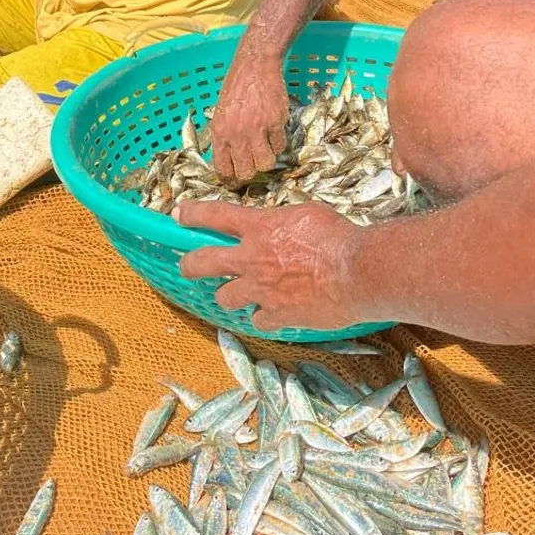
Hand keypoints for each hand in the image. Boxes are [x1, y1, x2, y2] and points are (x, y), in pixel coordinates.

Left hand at [178, 200, 369, 333]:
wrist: (356, 271)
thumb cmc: (338, 237)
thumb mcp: (306, 215)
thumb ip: (284, 223)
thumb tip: (281, 228)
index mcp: (259, 227)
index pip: (214, 216)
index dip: (193, 214)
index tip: (178, 214)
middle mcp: (251, 258)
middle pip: (204, 261)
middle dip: (190, 264)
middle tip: (186, 266)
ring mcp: (260, 290)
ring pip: (225, 297)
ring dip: (230, 294)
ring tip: (237, 294)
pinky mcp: (276, 315)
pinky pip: (258, 320)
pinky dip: (264, 317)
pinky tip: (273, 313)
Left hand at [210, 47, 289, 183]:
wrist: (254, 67)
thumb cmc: (235, 90)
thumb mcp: (220, 114)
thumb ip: (224, 138)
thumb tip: (229, 163)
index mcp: (220, 133)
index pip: (223, 169)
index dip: (230, 181)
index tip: (236, 183)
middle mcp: (238, 134)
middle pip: (246, 172)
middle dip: (250, 173)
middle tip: (254, 166)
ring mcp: (258, 129)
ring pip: (266, 164)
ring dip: (267, 160)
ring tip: (265, 148)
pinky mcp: (276, 122)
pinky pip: (280, 146)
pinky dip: (278, 143)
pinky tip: (274, 132)